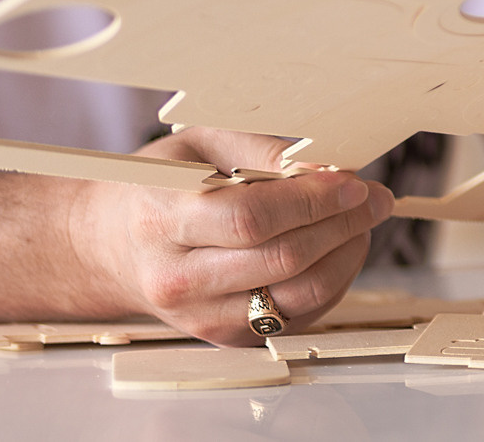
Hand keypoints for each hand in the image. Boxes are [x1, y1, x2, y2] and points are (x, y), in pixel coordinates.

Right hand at [68, 127, 395, 345]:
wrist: (108, 246)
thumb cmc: (159, 184)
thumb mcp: (199, 146)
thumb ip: (259, 151)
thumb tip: (324, 166)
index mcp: (162, 219)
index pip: (250, 219)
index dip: (312, 201)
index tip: (352, 182)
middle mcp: (176, 278)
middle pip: (280, 261)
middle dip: (342, 225)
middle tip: (375, 198)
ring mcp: (198, 317)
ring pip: (294, 297)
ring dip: (345, 257)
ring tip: (363, 222)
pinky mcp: (222, 337)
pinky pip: (294, 317)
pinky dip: (331, 283)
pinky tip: (339, 250)